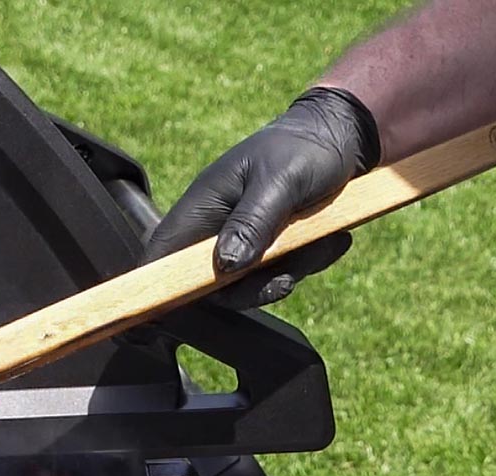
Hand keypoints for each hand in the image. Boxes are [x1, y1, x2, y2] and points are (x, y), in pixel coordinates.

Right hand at [144, 87, 380, 308]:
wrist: (343, 137)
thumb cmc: (303, 149)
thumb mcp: (280, 181)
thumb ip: (252, 222)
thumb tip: (226, 266)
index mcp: (200, 207)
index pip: (160, 254)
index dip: (152, 287)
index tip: (157, 318)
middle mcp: (213, 229)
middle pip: (209, 286)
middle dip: (251, 288)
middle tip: (286, 278)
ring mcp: (240, 242)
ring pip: (247, 286)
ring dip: (288, 273)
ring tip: (324, 241)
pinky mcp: (267, 250)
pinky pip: (276, 276)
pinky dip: (306, 264)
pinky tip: (330, 239)